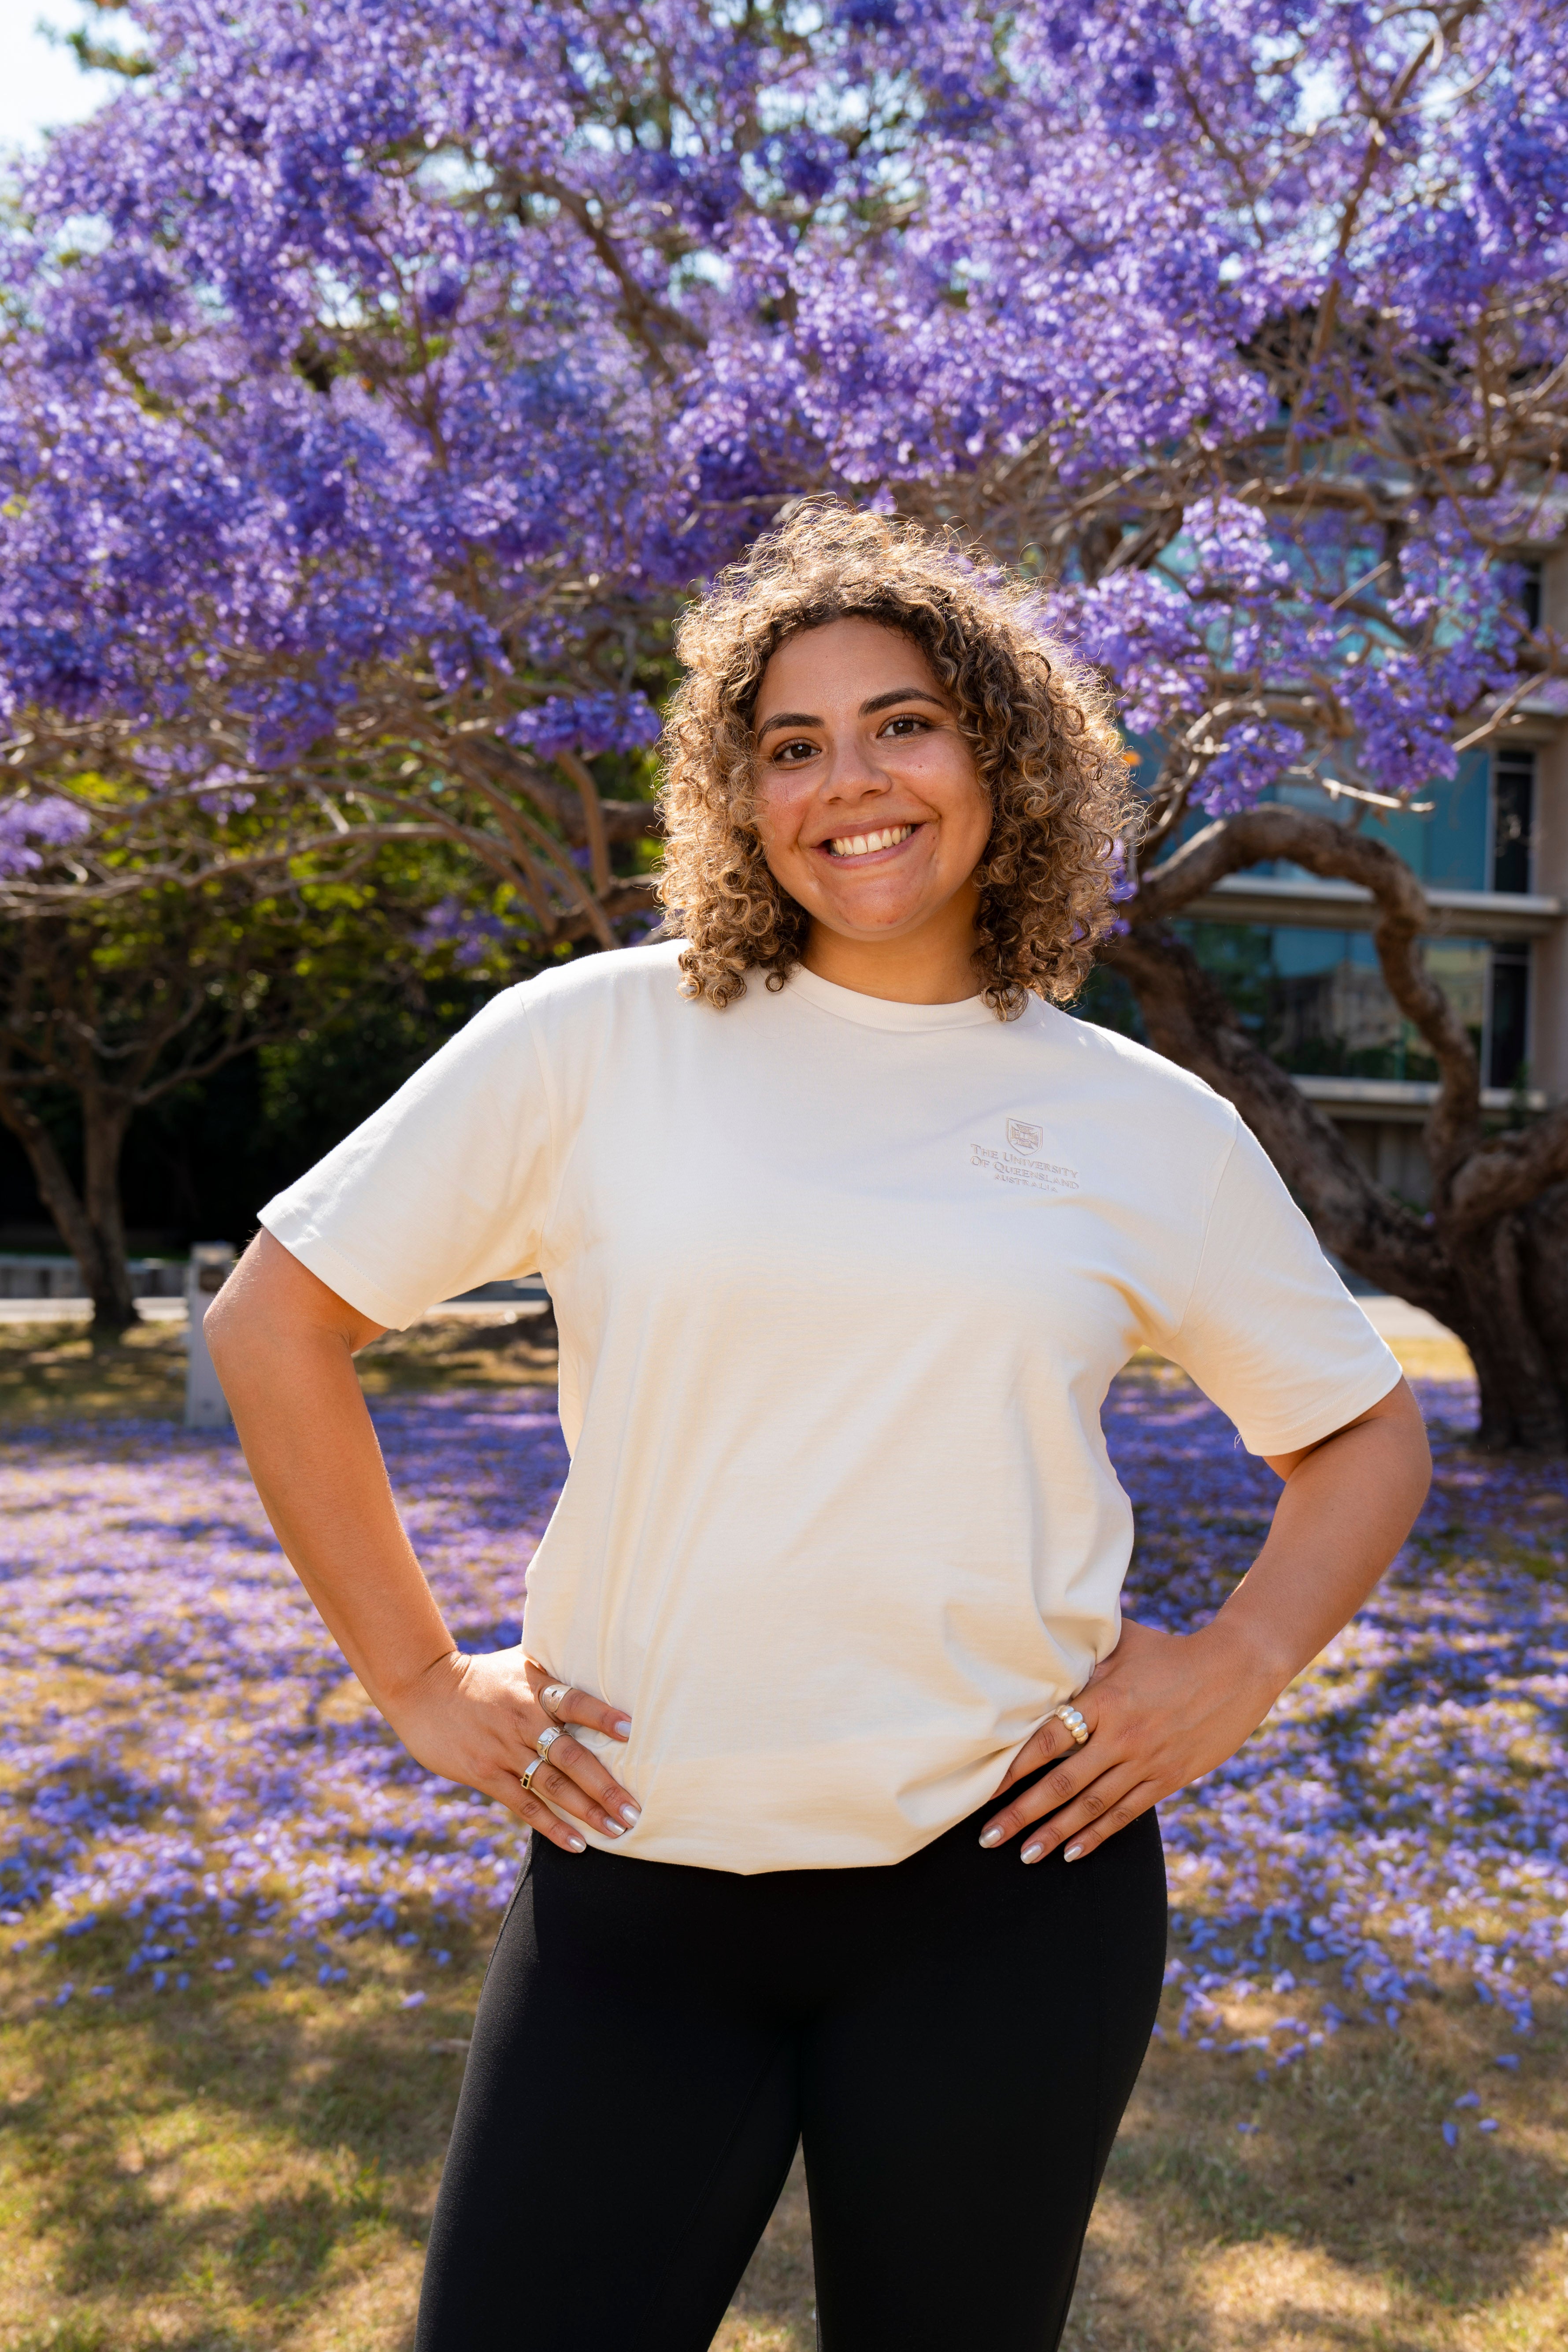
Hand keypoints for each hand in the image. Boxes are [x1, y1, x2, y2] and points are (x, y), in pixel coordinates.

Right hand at [382, 1649, 639, 1853]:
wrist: (423, 1688)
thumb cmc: (482, 1675)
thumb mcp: (518, 1663)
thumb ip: (554, 1670)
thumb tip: (596, 1656)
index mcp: (534, 1689)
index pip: (574, 1702)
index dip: (601, 1716)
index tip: (630, 1732)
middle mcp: (522, 1720)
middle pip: (570, 1756)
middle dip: (605, 1786)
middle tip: (633, 1811)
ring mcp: (502, 1750)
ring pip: (552, 1785)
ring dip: (586, 1810)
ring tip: (616, 1829)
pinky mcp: (484, 1774)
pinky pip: (524, 1805)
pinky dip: (552, 1825)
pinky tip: (577, 1843)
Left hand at [978, 1617, 1280, 1863]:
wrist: (1237, 1668)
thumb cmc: (1171, 1650)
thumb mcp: (1124, 1643)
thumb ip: (1084, 1655)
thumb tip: (1040, 1652)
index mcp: (1105, 1699)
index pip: (1049, 1739)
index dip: (1014, 1766)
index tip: (983, 1788)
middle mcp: (1122, 1736)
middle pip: (1062, 1783)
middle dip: (1022, 1813)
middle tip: (988, 1837)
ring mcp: (1146, 1761)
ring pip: (1091, 1807)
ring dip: (1055, 1833)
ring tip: (1024, 1855)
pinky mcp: (1168, 1778)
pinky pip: (1126, 1813)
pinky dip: (1097, 1835)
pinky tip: (1071, 1852)